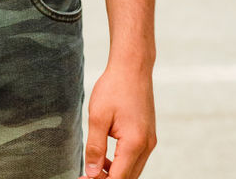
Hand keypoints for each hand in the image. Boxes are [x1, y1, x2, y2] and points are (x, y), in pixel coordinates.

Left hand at [81, 62, 155, 178]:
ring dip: (114, 173)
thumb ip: (95, 148)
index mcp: (134, 143)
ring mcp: (150, 141)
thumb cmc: (114, 88)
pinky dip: (121, 163)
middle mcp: (146, 146)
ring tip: (93, 168)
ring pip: (133, 171)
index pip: (118, 178)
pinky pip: (135, 159)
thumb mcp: (97, 117)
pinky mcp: (148, 136)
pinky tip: (105, 157)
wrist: (132, 66)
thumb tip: (92, 173)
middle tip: (86, 176)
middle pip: (127, 178)